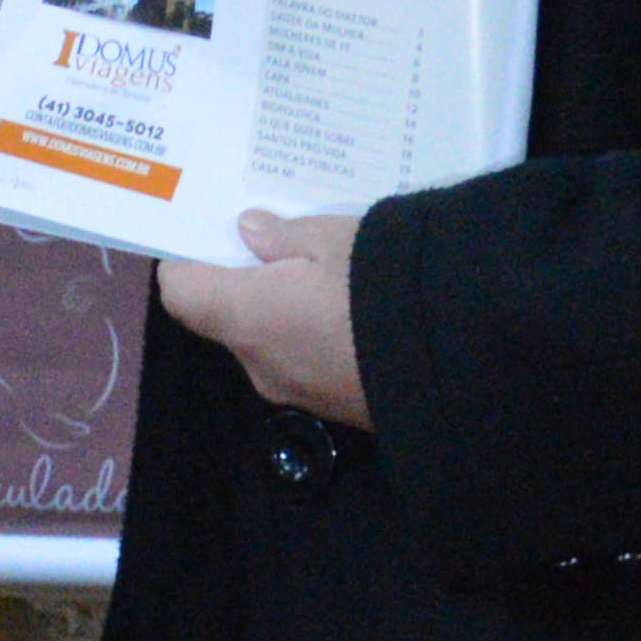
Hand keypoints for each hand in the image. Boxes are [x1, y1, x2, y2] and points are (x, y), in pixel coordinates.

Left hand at [157, 209, 370, 428]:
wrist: (460, 362)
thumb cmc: (381, 284)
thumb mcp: (334, 237)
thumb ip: (285, 235)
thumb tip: (249, 231)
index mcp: (246, 318)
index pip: (181, 294)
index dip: (185, 261)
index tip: (206, 233)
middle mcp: (261, 364)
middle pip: (224, 318)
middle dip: (241, 283)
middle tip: (270, 242)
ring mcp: (299, 393)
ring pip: (268, 343)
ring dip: (281, 310)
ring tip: (318, 270)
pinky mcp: (338, 409)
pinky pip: (306, 363)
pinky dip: (312, 335)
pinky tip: (349, 307)